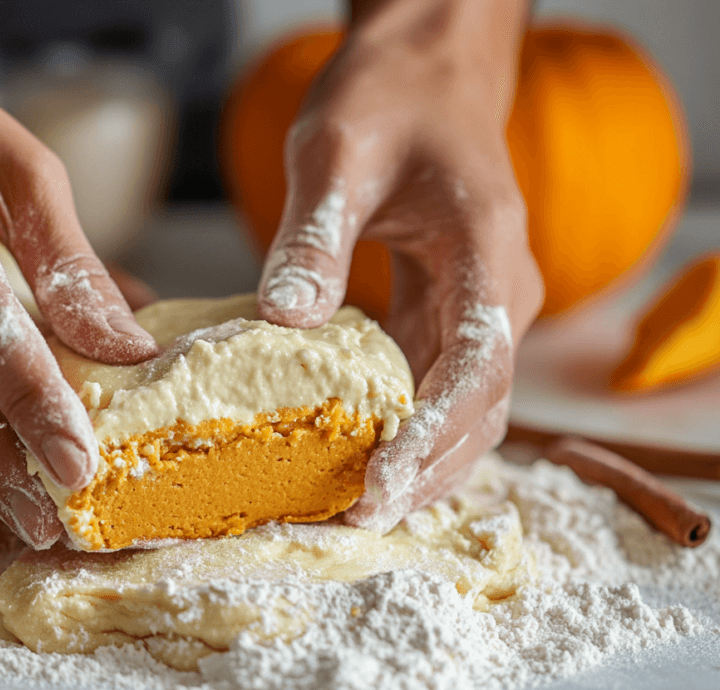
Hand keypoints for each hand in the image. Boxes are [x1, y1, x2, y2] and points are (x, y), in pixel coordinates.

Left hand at [257, 0, 542, 531]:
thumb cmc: (389, 99)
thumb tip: (284, 322)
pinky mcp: (449, 317)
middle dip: (425, 472)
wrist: (427, 74)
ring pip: (466, 412)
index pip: (478, 367)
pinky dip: (405, 433)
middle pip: (481, 410)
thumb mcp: (336, 152)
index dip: (432, 436)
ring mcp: (480, 310)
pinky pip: (437, 390)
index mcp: (488, 254)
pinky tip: (356, 458)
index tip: (381, 486)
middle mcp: (500, 294)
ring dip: (420, 465)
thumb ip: (315, 236)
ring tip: (353, 510)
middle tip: (353, 520)